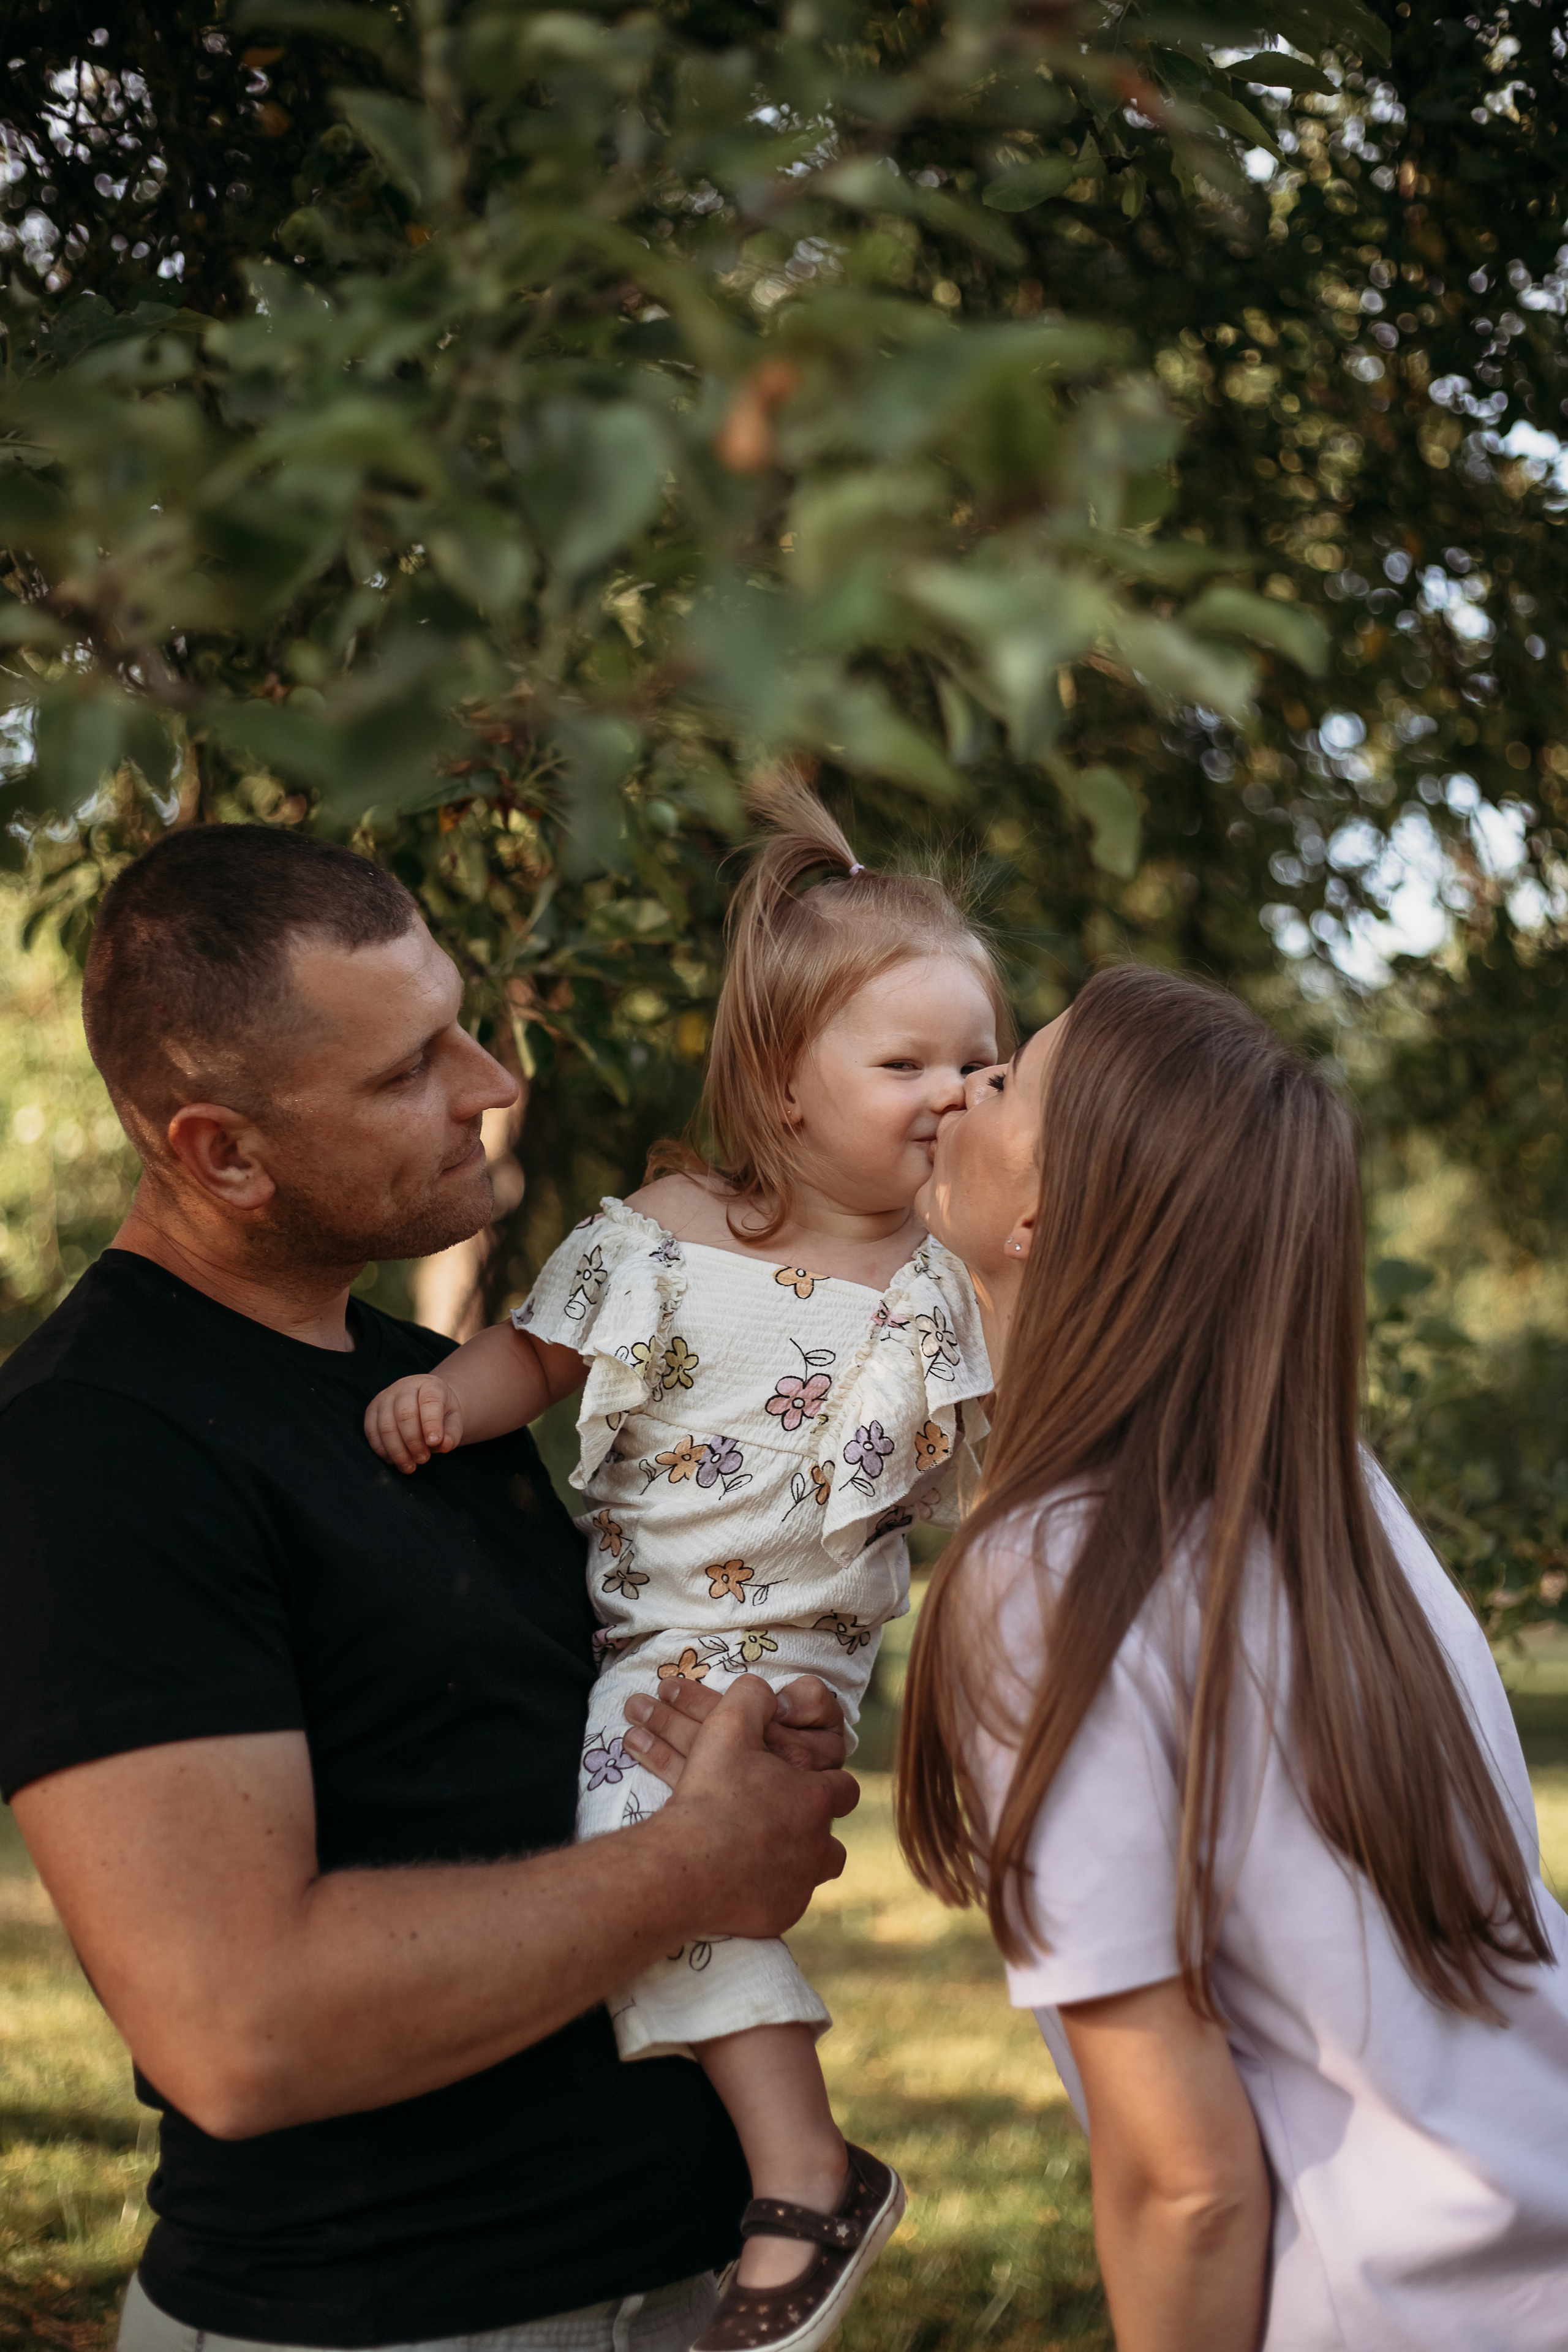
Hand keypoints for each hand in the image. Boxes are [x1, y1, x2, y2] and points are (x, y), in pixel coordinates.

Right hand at [364, 1375, 463, 1471]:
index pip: (430, 1401)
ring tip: (410, 1465)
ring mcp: (385, 1397)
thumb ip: (452, 1433)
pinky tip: (395, 1460)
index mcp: (429, 1385)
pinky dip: (383, 1451)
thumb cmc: (440, 1413)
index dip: (431, 1424)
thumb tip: (443, 1445)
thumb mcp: (454, 1420)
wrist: (424, 1403)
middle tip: (423, 1459)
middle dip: (414, 1442)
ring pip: (386, 1426)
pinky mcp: (372, 1410)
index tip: (435, 1443)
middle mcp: (404, 1387)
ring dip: (398, 1451)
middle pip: (404, 1415)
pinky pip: (372, 1432)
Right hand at [653, 1675, 856, 1940]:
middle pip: (833, 1841)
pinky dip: (769, 1893)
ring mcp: (800, 1885)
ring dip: (797, 1863)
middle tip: (781, 1823)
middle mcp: (818, 1846)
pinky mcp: (778, 1916)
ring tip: (768, 1854)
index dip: (825, 1783)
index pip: (844, 1788)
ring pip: (814, 1874)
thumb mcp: (729, 1725)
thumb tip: (767, 1690)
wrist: (686, 1864)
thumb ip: (753, 1697)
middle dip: (813, 1831)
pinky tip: (745, 1884)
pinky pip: (783, 1904)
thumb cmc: (711, 1793)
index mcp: (815, 1799)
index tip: (805, 1784)